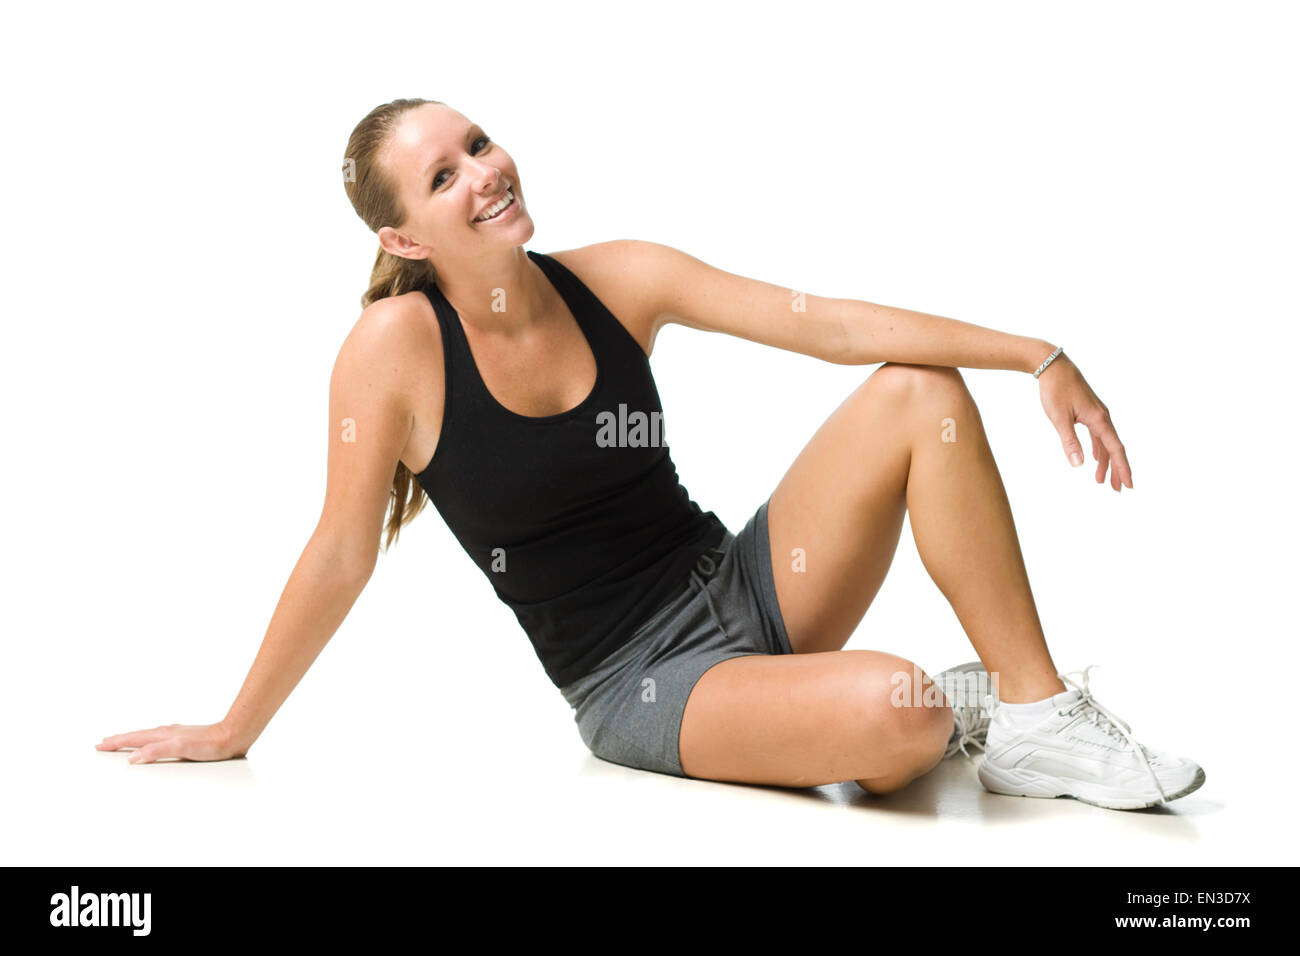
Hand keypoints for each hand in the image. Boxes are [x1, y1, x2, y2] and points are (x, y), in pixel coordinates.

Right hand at [96, 722, 246, 763]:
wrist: (232, 736)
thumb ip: (157, 751)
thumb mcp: (181, 749)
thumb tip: (133, 757)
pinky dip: (148, 740)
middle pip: (137, 735)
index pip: (134, 739)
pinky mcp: (184, 738)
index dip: (116, 743)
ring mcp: (176, 734)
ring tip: (122, 740)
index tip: (100, 745)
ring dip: (132, 738)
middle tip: (103, 742)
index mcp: (163, 735)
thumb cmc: (210, 744)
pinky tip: (153, 742)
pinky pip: (159, 738)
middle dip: (119, 739)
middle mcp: (167, 732)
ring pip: (147, 735)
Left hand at [1036, 352, 1132, 491]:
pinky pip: (1099, 435)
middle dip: (1116, 469)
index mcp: (1099, 420)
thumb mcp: (1059, 418)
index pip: (1115, 449)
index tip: (1128, 484)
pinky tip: (1096, 459)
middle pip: (1114, 448)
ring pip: (1106, 443)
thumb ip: (1069, 441)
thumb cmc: (1055, 390)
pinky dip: (1099, 449)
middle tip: (1118, 489)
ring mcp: (1097, 414)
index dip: (1122, 468)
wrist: (1053, 365)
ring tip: (1102, 481)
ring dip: (1106, 462)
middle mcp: (1102, 417)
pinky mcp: (1089, 412)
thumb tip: (1079, 465)